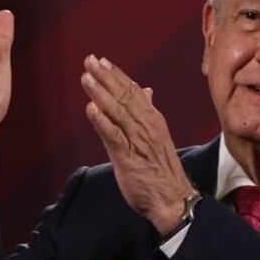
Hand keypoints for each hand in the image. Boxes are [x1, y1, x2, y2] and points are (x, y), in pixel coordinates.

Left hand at [81, 55, 195, 234]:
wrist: (173, 199)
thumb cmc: (163, 171)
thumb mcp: (158, 137)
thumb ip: (147, 114)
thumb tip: (146, 92)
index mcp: (154, 120)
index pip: (134, 92)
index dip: (117, 76)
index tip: (103, 62)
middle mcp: (147, 126)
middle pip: (125, 96)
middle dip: (106, 77)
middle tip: (90, 60)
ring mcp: (138, 141)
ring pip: (118, 112)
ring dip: (101, 93)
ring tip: (86, 78)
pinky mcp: (128, 157)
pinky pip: (113, 136)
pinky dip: (102, 121)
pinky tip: (91, 109)